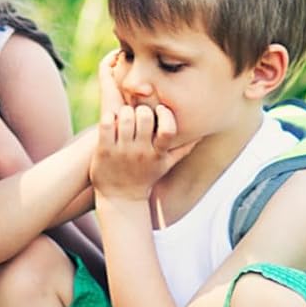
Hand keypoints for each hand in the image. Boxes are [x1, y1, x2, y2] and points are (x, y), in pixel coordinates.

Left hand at [89, 50, 197, 200]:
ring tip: (125, 115)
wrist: (120, 197)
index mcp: (158, 153)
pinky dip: (109, 117)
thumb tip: (201, 134)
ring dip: (125, 111)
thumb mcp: (165, 165)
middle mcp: (141, 152)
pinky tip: (112, 120)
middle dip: (142, 109)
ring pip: (125, 117)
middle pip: (145, 117)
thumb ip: (183, 149)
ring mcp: (122, 151)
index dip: (166, 115)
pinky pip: (106, 124)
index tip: (161, 110)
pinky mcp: (104, 150)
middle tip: (138, 111)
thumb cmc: (145, 176)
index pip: (169, 130)